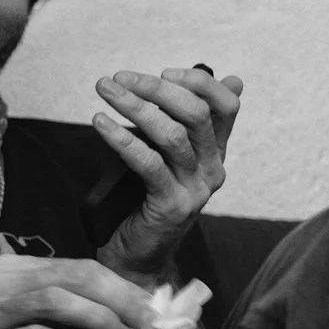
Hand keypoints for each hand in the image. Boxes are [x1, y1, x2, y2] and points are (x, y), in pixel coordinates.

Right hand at [0, 254, 158, 328]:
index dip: (121, 286)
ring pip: (58, 301)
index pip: (79, 267)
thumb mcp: (15, 320)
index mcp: (10, 269)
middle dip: (122, 299)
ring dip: (103, 321)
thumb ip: (59, 311)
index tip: (151, 308)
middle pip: (75, 277)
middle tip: (151, 322)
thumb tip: (121, 318)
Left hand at [91, 65, 243, 281]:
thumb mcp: (169, 155)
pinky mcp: (172, 205)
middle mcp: (214, 168)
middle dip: (156, 89)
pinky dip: (121, 138)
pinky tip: (100, 123)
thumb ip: (186, 122)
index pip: (227, 105)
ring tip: (105, 91)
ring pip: (172, 135)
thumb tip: (229, 78)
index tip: (165, 72)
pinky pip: (148, 163)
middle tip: (119, 78)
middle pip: (197, 115)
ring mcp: (196, 189)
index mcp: (216, 152)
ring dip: (134, 107)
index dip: (200, 82)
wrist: (139, 256)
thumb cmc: (147, 199)